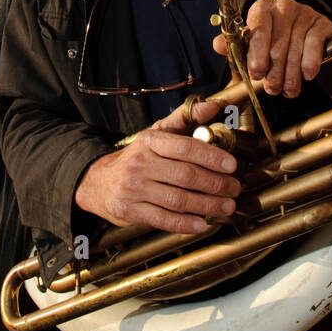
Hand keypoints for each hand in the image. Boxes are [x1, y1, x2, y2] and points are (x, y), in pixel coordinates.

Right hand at [74, 98, 240, 233]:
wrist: (97, 181)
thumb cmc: (136, 158)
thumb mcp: (156, 134)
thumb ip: (185, 120)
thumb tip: (213, 106)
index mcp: (150, 141)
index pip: (185, 147)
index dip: (211, 157)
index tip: (232, 165)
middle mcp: (140, 163)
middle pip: (185, 175)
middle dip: (215, 184)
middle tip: (234, 188)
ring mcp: (133, 188)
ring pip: (177, 199)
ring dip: (207, 205)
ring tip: (226, 206)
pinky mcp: (129, 211)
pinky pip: (162, 219)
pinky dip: (185, 223)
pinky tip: (201, 223)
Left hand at [213, 0, 331, 97]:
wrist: (306, 37)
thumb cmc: (276, 42)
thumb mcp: (254, 45)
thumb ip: (236, 46)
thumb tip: (217, 45)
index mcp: (263, 9)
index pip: (258, 27)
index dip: (257, 53)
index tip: (256, 73)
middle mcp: (284, 7)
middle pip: (278, 42)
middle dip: (274, 70)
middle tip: (272, 88)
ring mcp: (305, 13)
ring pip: (296, 47)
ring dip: (291, 73)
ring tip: (288, 89)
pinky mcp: (322, 23)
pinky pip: (314, 44)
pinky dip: (310, 62)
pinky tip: (307, 75)